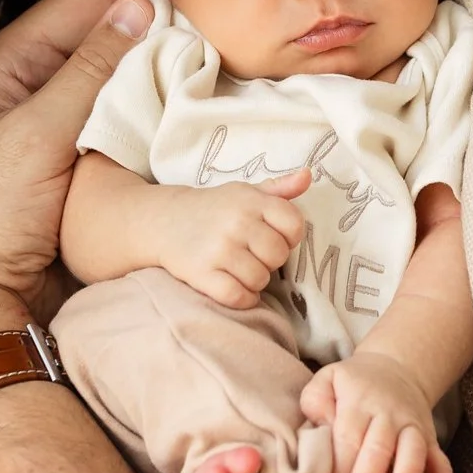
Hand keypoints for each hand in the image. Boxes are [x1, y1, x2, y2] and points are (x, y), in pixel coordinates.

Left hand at [0, 0, 154, 381]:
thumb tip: (138, 5)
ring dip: (154, 57)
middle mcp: (29, 87)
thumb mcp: (37, 132)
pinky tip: (189, 92)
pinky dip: (152, 102)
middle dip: (146, 10)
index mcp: (5, 65)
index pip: (74, 1)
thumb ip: (89, 69)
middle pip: (97, 34)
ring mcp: (54, 127)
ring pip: (113, 76)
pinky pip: (121, 118)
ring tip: (208, 29)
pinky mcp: (76, 164)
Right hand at [156, 173, 310, 310]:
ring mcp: (218, 248)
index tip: (272, 237)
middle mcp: (237, 222)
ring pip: (260, 280)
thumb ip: (280, 188)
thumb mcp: (245, 192)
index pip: (294, 225)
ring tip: (240, 270)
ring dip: (254, 281)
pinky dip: (241, 298)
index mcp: (252, 201)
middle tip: (253, 255)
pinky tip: (234, 287)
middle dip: (270, 261)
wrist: (163, 220)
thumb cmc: (214, 208)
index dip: (289, 237)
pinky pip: (237, 296)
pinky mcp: (201, 273)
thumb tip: (308, 175)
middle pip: (278, 256)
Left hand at [299, 351, 454, 472]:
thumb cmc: (352, 384)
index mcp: (359, 402)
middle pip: (378, 449)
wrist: (396, 369)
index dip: (340, 467)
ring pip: (413, 452)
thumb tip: (321, 428)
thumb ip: (317, 401)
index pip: (348, 438)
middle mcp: (389, 414)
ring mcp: (413, 425)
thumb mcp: (327, 380)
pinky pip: (439, 457)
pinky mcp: (430, 436)